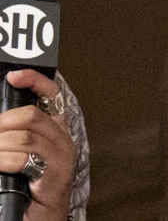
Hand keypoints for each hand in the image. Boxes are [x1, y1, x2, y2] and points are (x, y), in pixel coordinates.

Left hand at [0, 69, 74, 220]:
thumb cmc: (27, 191)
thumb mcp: (21, 156)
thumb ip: (13, 136)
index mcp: (55, 132)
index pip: (51, 95)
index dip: (34, 81)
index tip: (14, 76)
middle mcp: (63, 142)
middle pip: (31, 115)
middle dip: (2, 123)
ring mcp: (62, 159)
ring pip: (25, 136)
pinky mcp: (55, 178)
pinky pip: (23, 159)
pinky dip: (3, 162)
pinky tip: (0, 169)